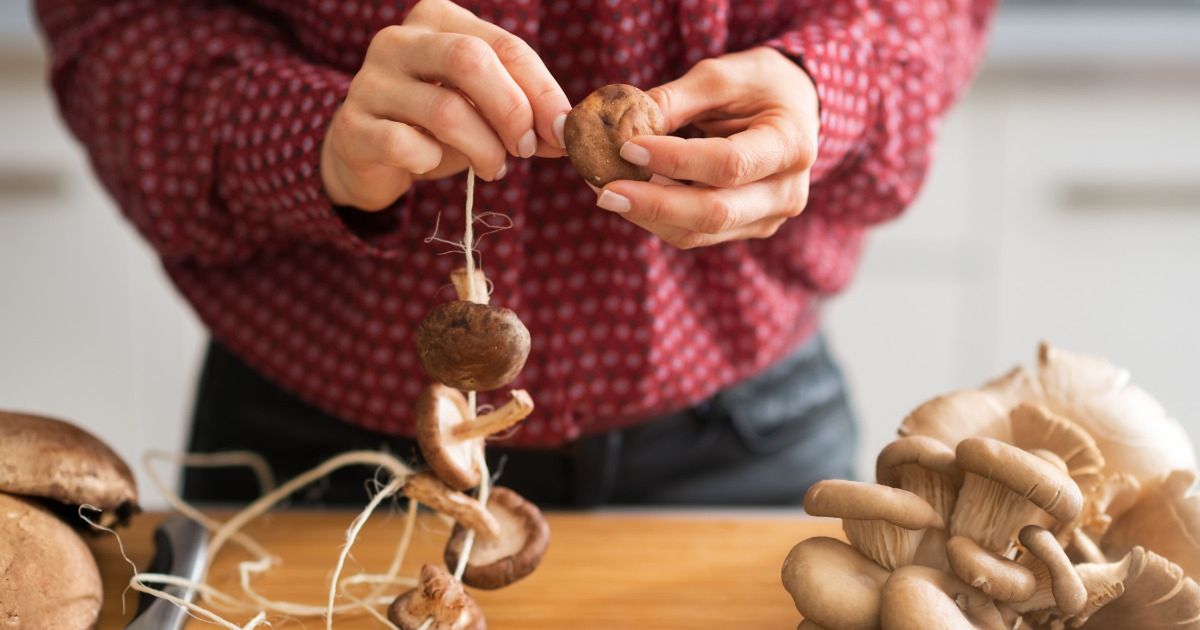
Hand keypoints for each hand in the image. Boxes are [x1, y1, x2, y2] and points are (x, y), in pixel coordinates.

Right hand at [321, 0, 570, 209]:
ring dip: (483, 148)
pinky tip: (432, 164)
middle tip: (526, 149)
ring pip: (445, 110)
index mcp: (439, 19)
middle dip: (512, 111)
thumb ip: (527, 116)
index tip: (563, 130)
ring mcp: (369, 80)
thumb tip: (568, 135)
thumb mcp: (484, 111)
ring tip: (492, 167)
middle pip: (472, 61)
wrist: (366, 154)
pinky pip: (405, 144)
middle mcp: (399, 40)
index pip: (505, 46)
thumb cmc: (435, 125)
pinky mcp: (352, 126)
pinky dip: (431, 162)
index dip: (543, 90)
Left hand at [594, 47, 818, 248]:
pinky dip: (656, 217)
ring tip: (607, 190)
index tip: (627, 147)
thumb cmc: (756, 86)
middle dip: (654, 204)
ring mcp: (767, 218)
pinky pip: (693, 234)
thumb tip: (622, 130)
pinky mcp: (745, 229)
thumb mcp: (719, 77)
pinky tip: (630, 196)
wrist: (791, 111)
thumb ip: (673, 102)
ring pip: (698, 233)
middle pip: (715, 213)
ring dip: (647, 214)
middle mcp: (786, 192)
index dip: (676, 160)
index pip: (729, 164)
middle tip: (604, 191)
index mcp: (791, 145)